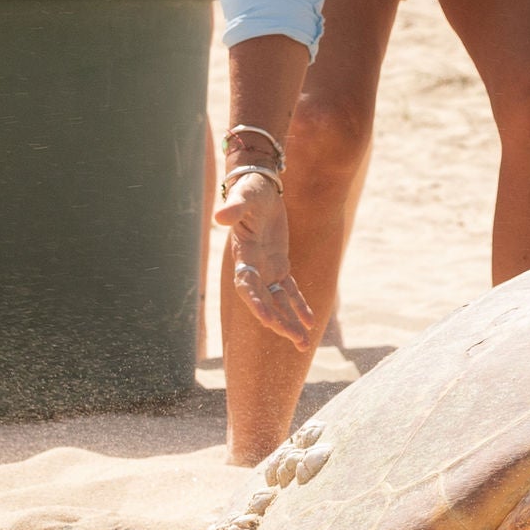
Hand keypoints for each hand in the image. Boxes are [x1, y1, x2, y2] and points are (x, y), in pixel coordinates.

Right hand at [214, 170, 317, 343]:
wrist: (260, 186)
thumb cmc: (250, 190)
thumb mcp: (244, 197)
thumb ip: (234, 208)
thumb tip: (220, 217)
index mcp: (244, 255)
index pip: (248, 286)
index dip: (257, 303)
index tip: (269, 321)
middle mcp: (254, 267)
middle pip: (265, 301)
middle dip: (279, 322)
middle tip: (296, 342)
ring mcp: (266, 267)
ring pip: (278, 301)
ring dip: (289, 321)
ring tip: (303, 343)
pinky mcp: (279, 264)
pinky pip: (289, 290)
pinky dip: (299, 304)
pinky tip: (309, 321)